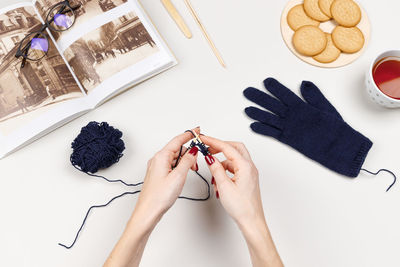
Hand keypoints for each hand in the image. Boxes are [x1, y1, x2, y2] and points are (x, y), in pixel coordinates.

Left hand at [104, 129, 199, 266]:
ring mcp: (157, 167)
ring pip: (175, 157)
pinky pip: (171, 165)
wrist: (148, 212)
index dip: (189, 134)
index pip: (178, 140)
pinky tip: (183, 175)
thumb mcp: (178, 176)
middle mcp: (157, 159)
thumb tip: (193, 150)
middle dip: (189, 152)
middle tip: (198, 159)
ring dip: (185, 161)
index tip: (198, 130)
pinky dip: (179, 167)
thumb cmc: (159, 196)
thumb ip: (187, 161)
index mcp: (161, 157)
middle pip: (177, 148)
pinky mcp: (158, 174)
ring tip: (191, 171)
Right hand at [201, 136, 263, 226]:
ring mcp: (250, 173)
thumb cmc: (242, 207)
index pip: (227, 147)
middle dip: (220, 146)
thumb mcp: (224, 186)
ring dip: (222, 161)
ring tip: (212, 172)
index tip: (203, 139)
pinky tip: (219, 179)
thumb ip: (216, 169)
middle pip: (234, 147)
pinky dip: (226, 169)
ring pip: (234, 158)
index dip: (213, 142)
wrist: (251, 221)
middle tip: (207, 148)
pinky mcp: (248, 179)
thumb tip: (210, 158)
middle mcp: (250, 167)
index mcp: (245, 166)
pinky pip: (235, 168)